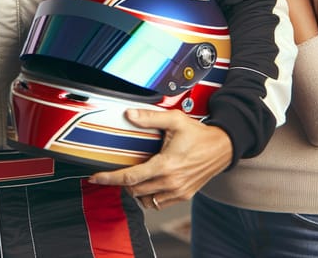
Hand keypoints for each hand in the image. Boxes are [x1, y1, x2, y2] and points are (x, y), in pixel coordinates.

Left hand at [89, 109, 231, 209]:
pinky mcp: (184, 196)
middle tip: (116, 169)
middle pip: (134, 190)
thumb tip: (128, 114)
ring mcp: (178, 192)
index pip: (130, 177)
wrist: (222, 148)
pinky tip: (148, 182)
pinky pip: (158, 203)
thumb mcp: (174, 120)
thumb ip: (150, 117)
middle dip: (121, 181)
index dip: (109, 178)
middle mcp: (171, 182)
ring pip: (145, 200)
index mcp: (166, 165)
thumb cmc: (198, 134)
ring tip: (133, 175)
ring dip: (135, 190)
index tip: (95, 177)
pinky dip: (148, 196)